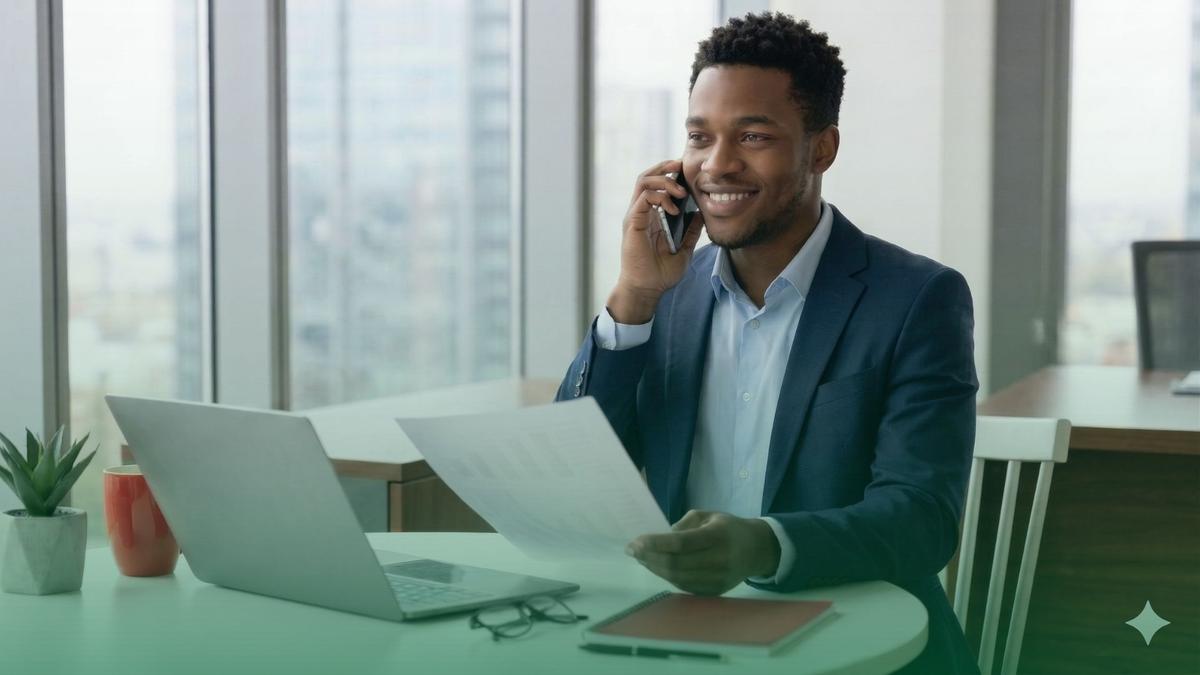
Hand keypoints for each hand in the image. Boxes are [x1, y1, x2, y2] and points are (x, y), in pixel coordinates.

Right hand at [607, 160, 704, 323]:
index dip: (670, 173)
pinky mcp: (633, 223)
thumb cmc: (660, 273)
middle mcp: (640, 212)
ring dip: (664, 180)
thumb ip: (691, 231)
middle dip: (665, 167)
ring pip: (643, 182)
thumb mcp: (684, 249)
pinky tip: (674, 209)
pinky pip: (644, 198)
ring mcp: (635, 216)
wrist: (647, 290)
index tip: (687, 172)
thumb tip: (702, 214)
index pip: (656, 184)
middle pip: (647, 176)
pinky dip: (660, 197)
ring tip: (681, 190)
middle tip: (682, 165)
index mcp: (651, 216)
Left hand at [625, 510, 781, 595]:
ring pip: (677, 578)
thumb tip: (660, 539)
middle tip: (633, 550)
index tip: (635, 542)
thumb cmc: (728, 528)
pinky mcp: (715, 592)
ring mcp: (718, 579)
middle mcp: (719, 560)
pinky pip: (684, 586)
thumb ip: (684, 524)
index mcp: (718, 536)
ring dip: (655, 569)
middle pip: (676, 564)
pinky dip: (667, 577)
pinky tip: (656, 567)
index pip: (681, 543)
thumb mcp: (708, 515)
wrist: (757, 550)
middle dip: (649, 558)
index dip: (656, 544)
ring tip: (641, 558)